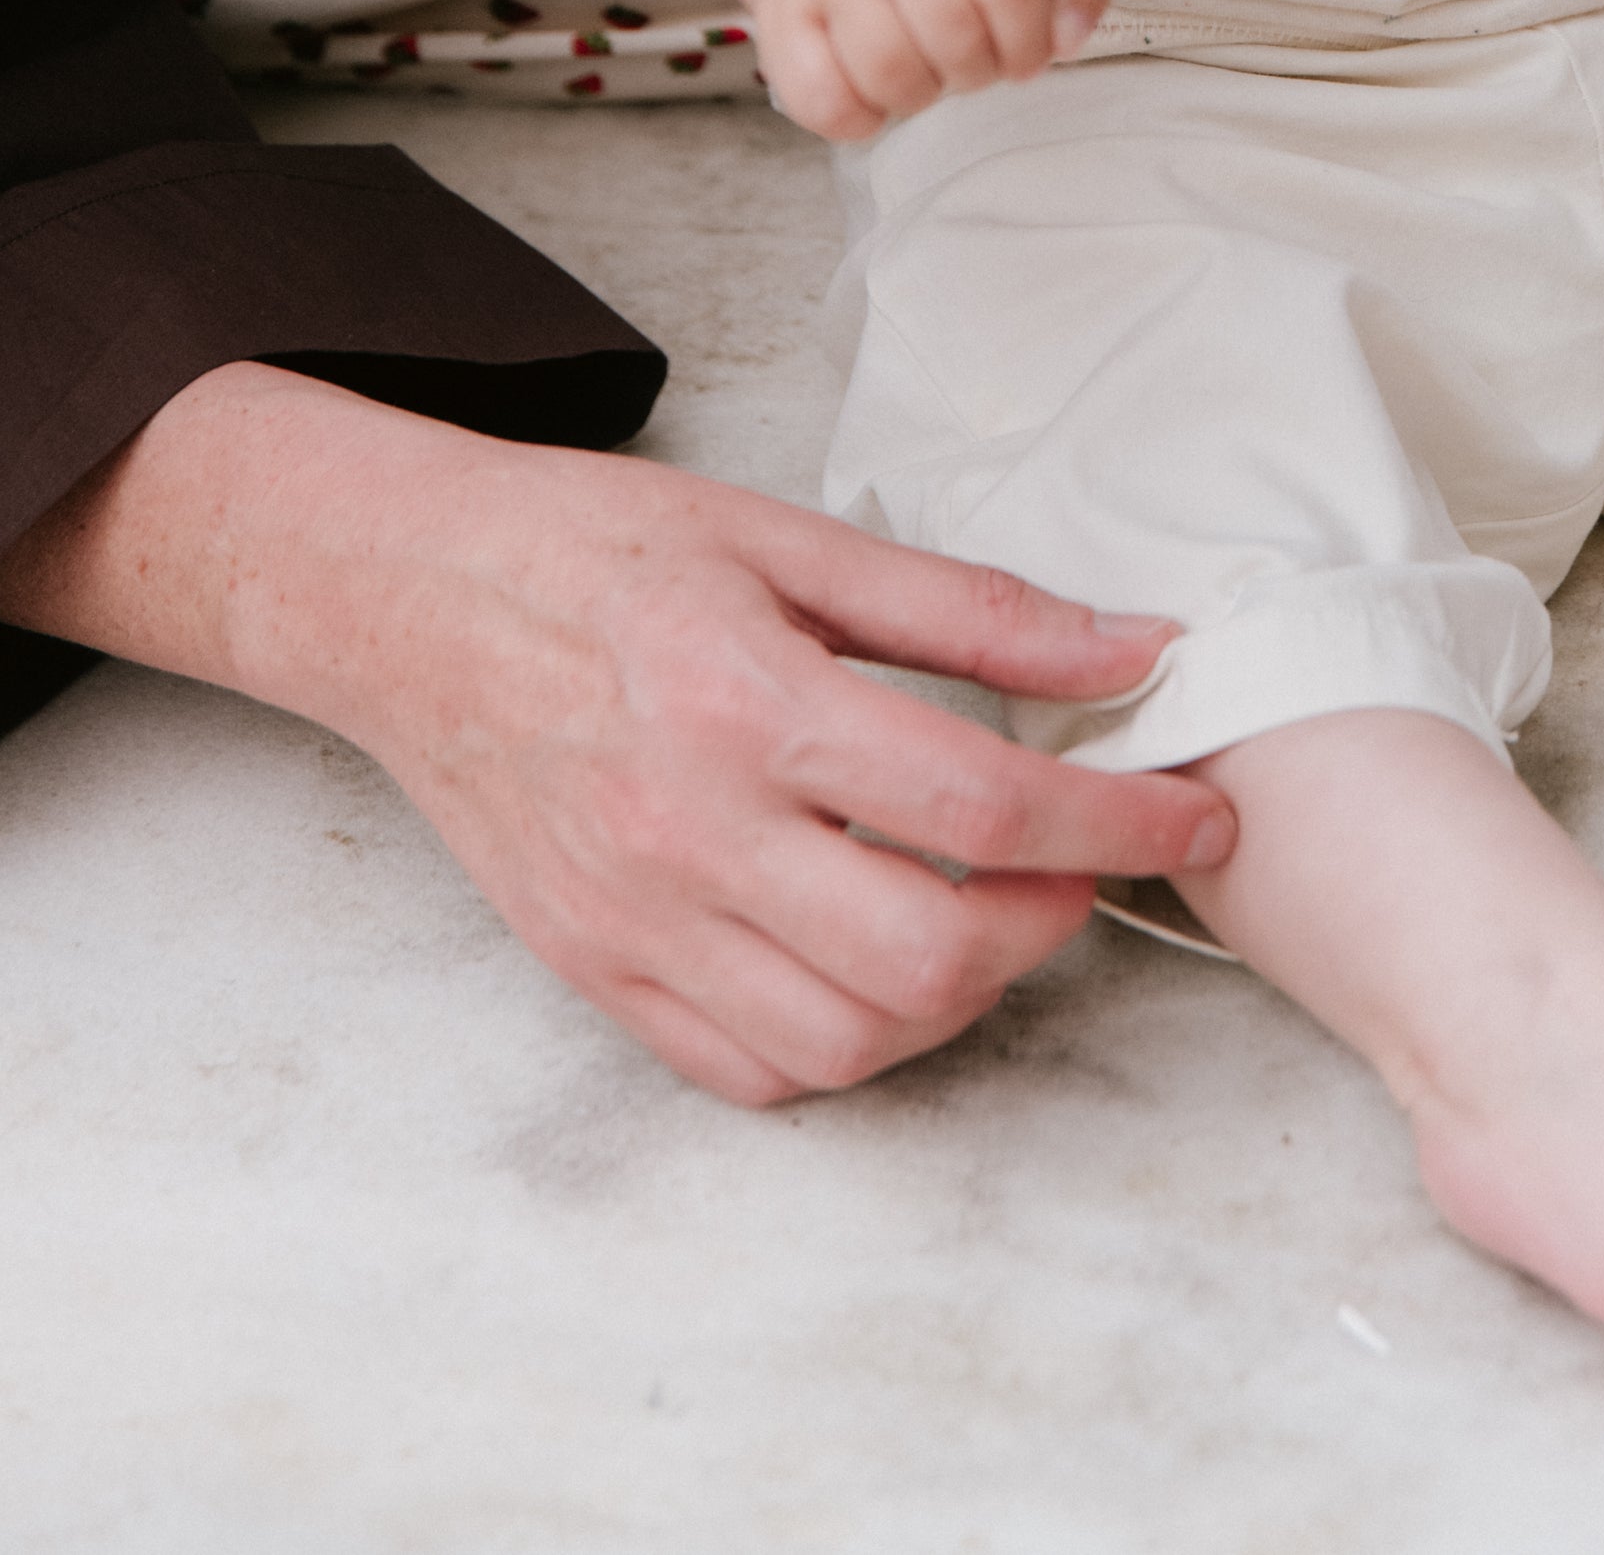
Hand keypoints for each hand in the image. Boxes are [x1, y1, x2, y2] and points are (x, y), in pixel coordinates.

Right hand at [0, 366, 1232, 1107]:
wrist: (405, 598)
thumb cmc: (598, 547)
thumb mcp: (790, 534)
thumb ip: (970, 608)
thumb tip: (1132, 648)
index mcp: (750, 702)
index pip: (982, 807)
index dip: (1121, 824)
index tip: (1198, 814)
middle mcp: (691, 833)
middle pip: (927, 957)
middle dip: (1053, 927)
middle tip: (1090, 865)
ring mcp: (638, 922)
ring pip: (851, 1039)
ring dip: (962, 993)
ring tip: (996, 910)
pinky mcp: (600, 971)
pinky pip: (756, 1069)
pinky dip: (851, 1043)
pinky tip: (883, 960)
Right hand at [756, 0, 1107, 140]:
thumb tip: (1066, 37)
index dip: (1030, 37)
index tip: (1024, 55)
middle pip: (954, 31)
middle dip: (979, 71)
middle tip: (973, 62)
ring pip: (890, 72)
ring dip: (922, 96)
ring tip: (925, 71)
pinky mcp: (781, 17)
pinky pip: (824, 103)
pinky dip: (860, 118)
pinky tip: (873, 92)